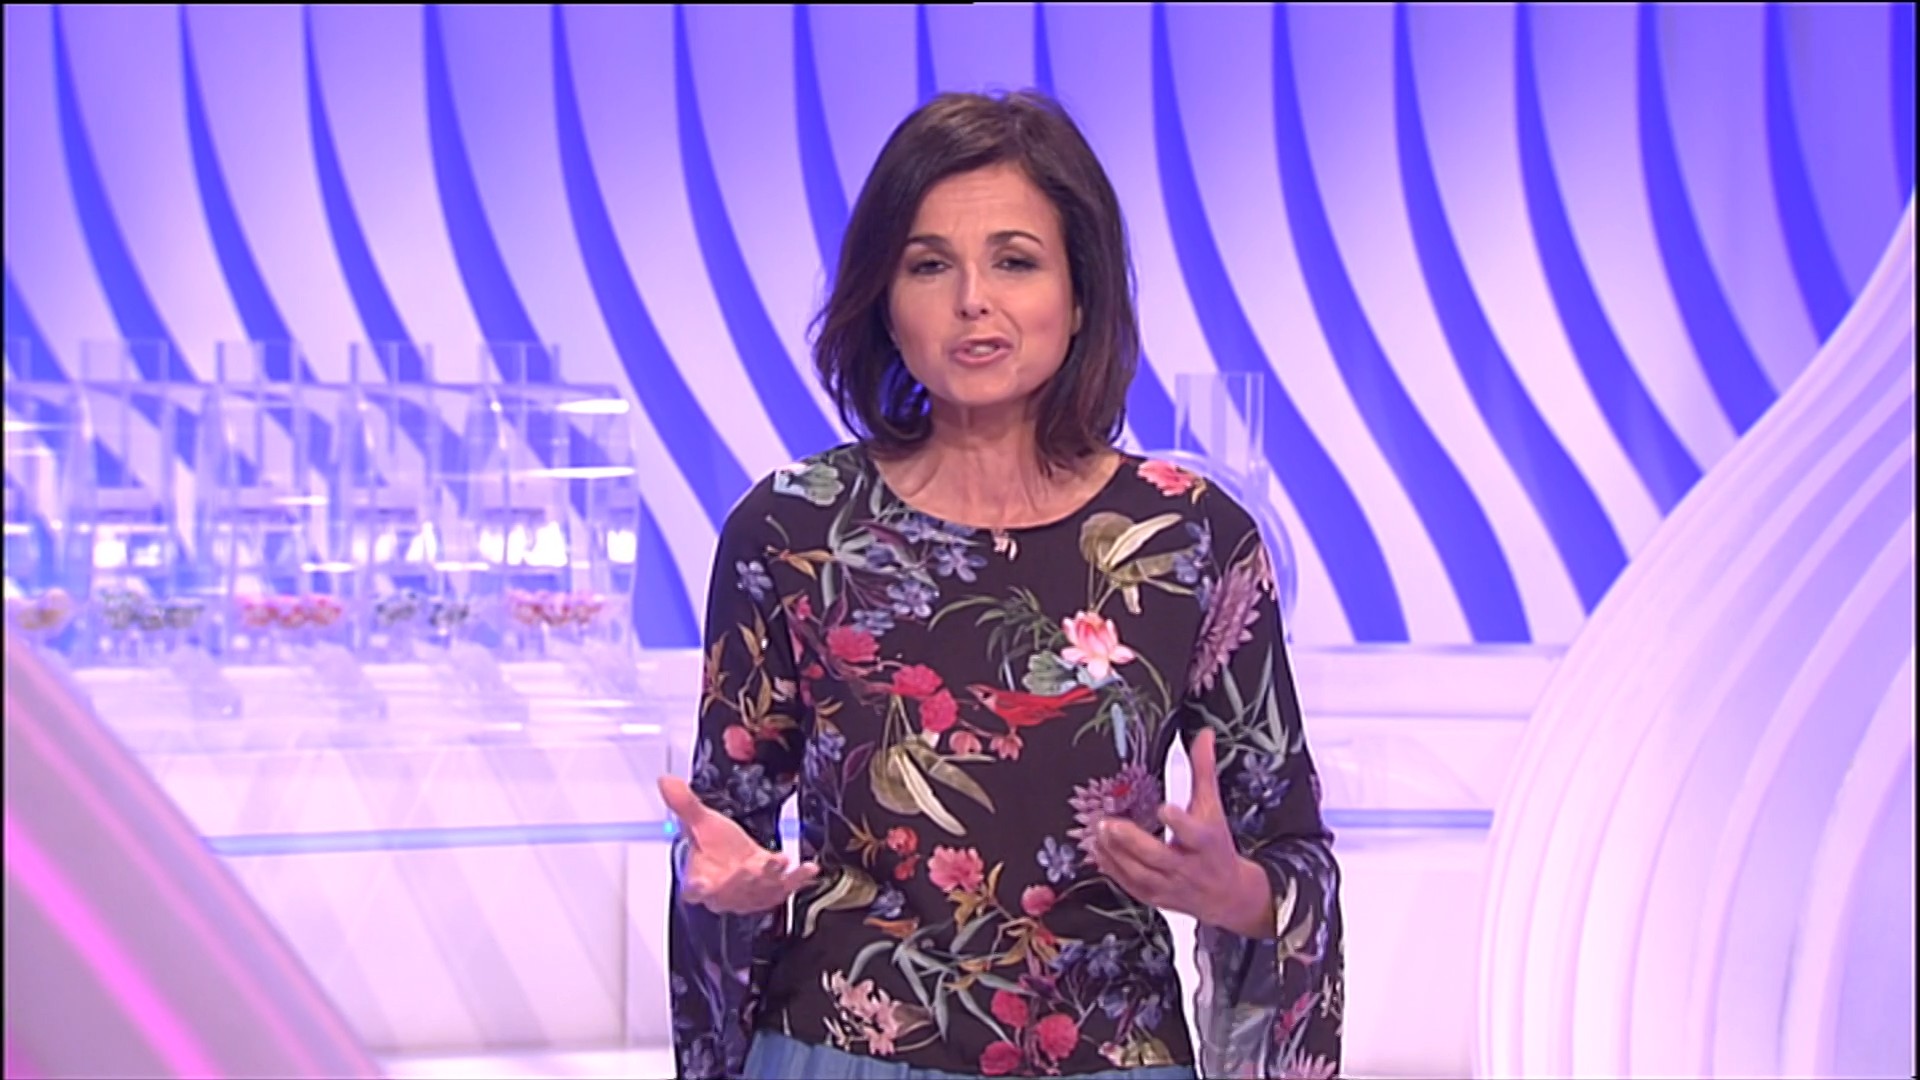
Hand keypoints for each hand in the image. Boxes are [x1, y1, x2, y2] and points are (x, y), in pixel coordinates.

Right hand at [658, 775, 818, 913]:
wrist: (735, 861)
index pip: (694, 886)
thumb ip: (684, 804)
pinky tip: (809, 868)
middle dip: (742, 879)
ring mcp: (749, 893)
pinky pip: (785, 885)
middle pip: (731, 888)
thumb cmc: (716, 846)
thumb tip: (666, 780)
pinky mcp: (771, 890)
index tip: (700, 883)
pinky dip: (798, 877)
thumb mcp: (701, 822)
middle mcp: (726, 891)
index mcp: (701, 879)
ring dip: (770, 877)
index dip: (696, 886)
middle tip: (750, 867)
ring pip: (759, 888)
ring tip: (780, 863)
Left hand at [1089, 729, 1275, 937]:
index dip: (1180, 823)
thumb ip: (1204, 771)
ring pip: (1140, 874)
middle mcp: (1187, 867)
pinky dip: (1112, 869)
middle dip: (1132, 841)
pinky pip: (1130, 885)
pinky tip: (1098, 851)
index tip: (1165, 808)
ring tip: (1098, 832)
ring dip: (1115, 854)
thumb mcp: (1213, 807)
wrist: (1227, 895)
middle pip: (1159, 857)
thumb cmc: (1216, 846)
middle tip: (1108, 823)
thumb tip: (1204, 736)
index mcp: (1205, 843)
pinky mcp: (1155, 897)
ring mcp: (1170, 885)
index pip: (1194, 834)